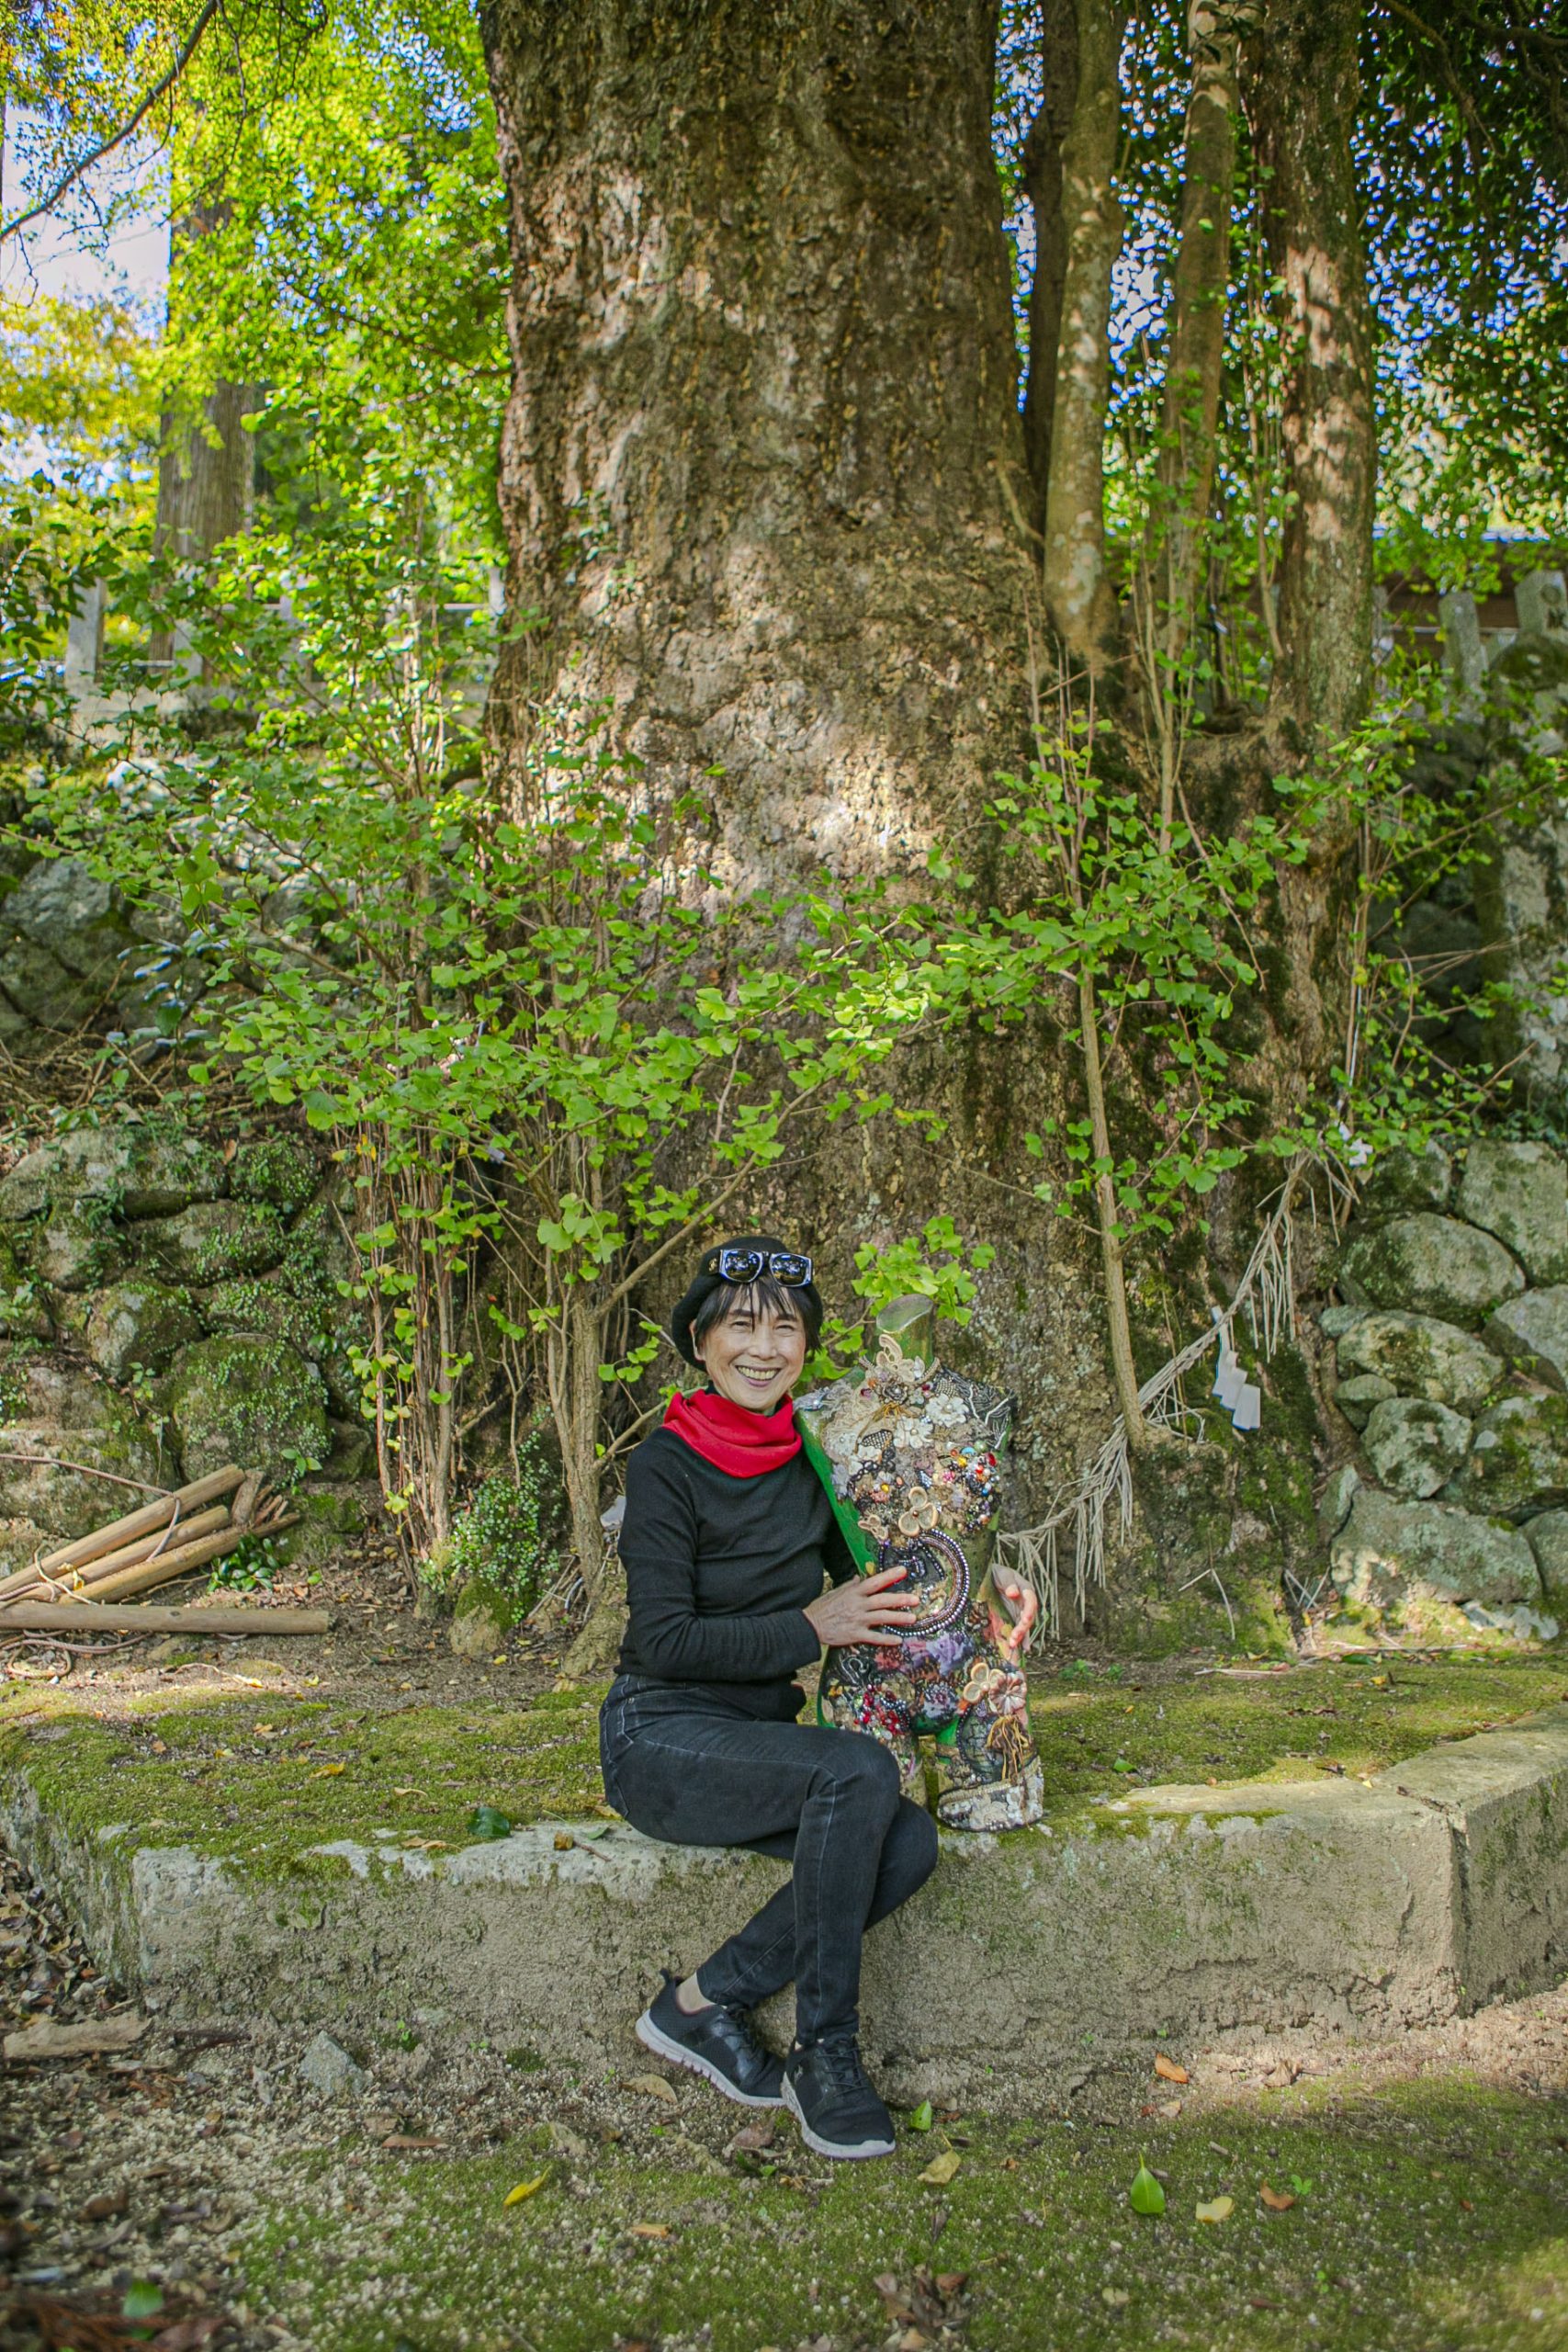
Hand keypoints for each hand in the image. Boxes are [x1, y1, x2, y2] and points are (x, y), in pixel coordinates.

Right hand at [804, 1563, 921, 1645]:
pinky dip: (886, 1639)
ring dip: (898, 1618)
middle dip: (900, 1599)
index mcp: (853, 1592)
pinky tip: (898, 1640)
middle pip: (883, 1600)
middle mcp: (858, 1605)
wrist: (810, 1626)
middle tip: (916, 1599)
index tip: (903, 1571)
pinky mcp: (855, 1634)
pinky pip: (874, 1637)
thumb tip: (860, 1578)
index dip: (889, 1576)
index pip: (874, 1582)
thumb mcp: (835, 1592)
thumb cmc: (822, 1608)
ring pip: (881, 1617)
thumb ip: (850, 1586)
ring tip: (912, 1618)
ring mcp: (857, 1620)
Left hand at [992, 1570, 1037, 1654]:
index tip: (1025, 1619)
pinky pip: (1017, 1631)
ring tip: (1013, 1646)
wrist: (986, 1577)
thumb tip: (1014, 1593)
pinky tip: (1020, 1651)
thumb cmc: (995, 1572)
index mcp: (1026, 1589)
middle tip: (1014, 1638)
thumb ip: (1008, 1582)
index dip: (1029, 1610)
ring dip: (1020, 1637)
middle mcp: (1025, 1602)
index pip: (1031, 1601)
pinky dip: (1019, 1640)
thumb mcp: (1001, 1573)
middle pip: (1028, 1617)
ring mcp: (1019, 1612)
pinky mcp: (1012, 1619)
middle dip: (1022, 1629)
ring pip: (1023, 1627)